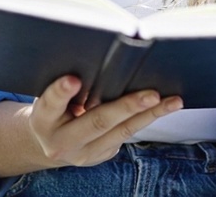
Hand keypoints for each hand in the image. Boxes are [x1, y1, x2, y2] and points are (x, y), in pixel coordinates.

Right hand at [24, 76, 183, 167]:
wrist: (47, 143)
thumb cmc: (52, 110)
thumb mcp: (49, 99)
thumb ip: (65, 87)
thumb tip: (99, 61)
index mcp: (43, 120)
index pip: (50, 104)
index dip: (61, 91)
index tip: (73, 79)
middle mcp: (62, 142)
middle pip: (97, 122)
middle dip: (127, 107)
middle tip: (151, 95)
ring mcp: (84, 154)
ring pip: (122, 131)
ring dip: (151, 114)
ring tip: (172, 101)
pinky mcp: (101, 155)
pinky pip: (126, 134)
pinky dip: (146, 119)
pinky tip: (163, 107)